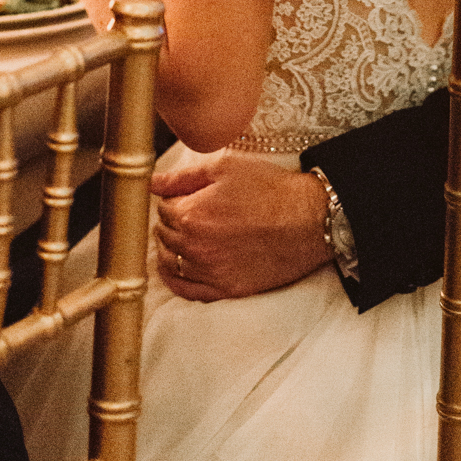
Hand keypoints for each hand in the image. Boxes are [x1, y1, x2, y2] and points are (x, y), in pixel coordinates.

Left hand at [152, 150, 330, 301]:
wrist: (309, 219)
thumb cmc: (270, 189)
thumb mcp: (226, 169)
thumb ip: (183, 177)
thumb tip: (152, 183)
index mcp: (192, 215)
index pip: (163, 209)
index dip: (172, 200)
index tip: (183, 197)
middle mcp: (195, 248)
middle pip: (164, 236)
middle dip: (170, 223)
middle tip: (185, 213)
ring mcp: (210, 273)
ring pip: (170, 263)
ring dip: (170, 248)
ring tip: (180, 238)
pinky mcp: (226, 290)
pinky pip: (186, 291)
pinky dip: (175, 280)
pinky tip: (175, 270)